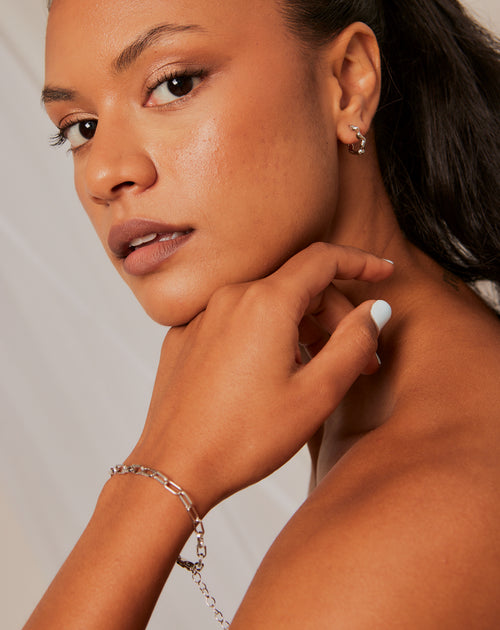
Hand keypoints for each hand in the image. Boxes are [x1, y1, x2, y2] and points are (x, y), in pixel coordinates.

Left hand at [127, 242, 392, 514]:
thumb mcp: (316, 394)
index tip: (385, 271)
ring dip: (302, 325)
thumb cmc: (245, 437)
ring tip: (320, 370)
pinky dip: (266, 333)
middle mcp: (231, 297)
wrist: (173, 468)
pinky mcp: (186, 337)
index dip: (360, 261)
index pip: (323, 259)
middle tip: (361, 356)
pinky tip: (275, 374)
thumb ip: (354, 343)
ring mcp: (203, 316)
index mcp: (265, 302)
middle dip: (335, 312)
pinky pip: (237, 320)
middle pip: (298, 284)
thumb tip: (374, 310)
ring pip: (267, 302)